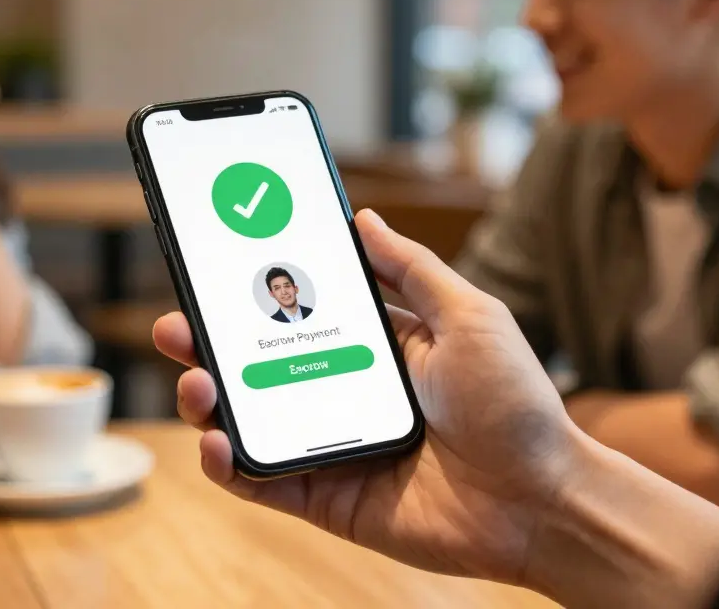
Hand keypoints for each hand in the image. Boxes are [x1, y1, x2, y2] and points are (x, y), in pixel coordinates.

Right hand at [155, 209, 585, 581]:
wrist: (542, 500)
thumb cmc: (518, 406)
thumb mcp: (471, 316)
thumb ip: (411, 270)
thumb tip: (363, 217)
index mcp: (374, 345)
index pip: (297, 309)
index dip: (252, 289)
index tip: (213, 263)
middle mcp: (343, 390)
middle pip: (257, 362)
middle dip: (207, 341)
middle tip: (176, 323)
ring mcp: (329, 444)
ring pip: (247, 418)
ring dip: (208, 397)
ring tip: (198, 380)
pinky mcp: (324, 496)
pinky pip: (260, 479)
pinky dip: (227, 462)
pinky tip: (218, 440)